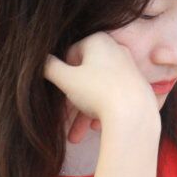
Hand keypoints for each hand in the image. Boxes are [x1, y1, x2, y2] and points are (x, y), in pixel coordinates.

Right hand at [44, 32, 158, 141]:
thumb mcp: (66, 79)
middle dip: (72, 99)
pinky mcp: (137, 85)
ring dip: (84, 111)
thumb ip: (49, 67)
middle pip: (85, 74)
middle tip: (64, 117)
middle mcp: (116, 49)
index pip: (70, 54)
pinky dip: (102, 110)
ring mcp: (128, 67)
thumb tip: (39, 60)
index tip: (61, 90)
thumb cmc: (97, 91)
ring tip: (76, 136)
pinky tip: (95, 127)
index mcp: (98, 40)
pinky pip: (113, 96)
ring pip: (98, 88)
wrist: (134, 113)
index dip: (63, 74)